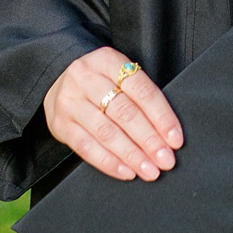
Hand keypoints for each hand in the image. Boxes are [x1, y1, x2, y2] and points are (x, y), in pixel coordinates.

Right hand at [44, 47, 182, 182]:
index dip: (162, 117)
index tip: (175, 139)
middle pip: (125, 113)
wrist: (57, 78)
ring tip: (149, 170)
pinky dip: (109, 162)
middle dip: (149, 140)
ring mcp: (70, 102)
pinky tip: (126, 171)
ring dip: (132, 155)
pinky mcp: (60, 125)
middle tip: (166, 160)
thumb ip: (139, 94)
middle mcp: (87, 79)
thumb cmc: (99, 79)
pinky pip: (86, 147)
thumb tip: (167, 131)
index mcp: (108, 61)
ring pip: (106, 132)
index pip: (142, 91)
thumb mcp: (118, 73)